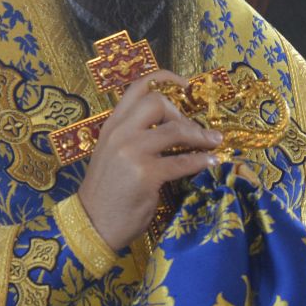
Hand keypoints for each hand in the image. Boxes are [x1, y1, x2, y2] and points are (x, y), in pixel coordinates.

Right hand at [76, 71, 222, 250]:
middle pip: (158, 102)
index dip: (164, 80)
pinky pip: (182, 161)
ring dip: (200, 135)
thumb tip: (173, 130)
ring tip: (213, 142)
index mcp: (111, 126)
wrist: (92, 225)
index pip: (137, 88)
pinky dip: (202, 160)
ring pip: (175, 130)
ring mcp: (131, 152)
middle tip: (193, 130)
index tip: (186, 86)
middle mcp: (120, 133)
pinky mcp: (146, 174)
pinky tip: (210, 162)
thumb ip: (134, 139)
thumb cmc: (106, 194)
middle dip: (182, 114)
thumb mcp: (113, 156)